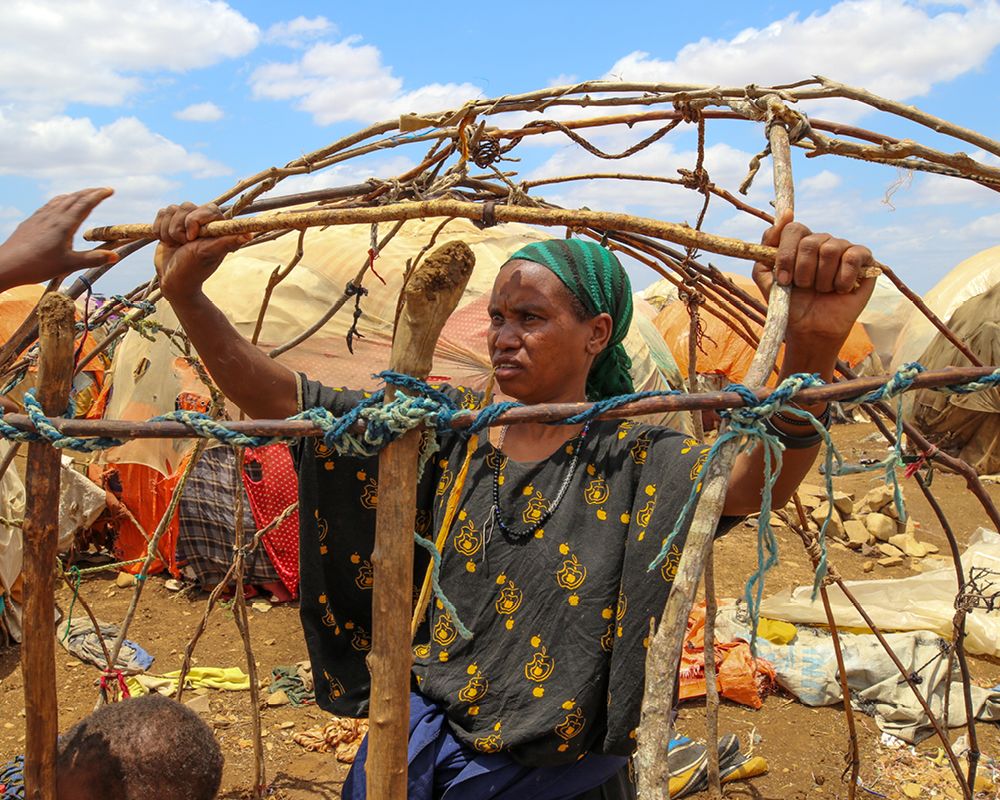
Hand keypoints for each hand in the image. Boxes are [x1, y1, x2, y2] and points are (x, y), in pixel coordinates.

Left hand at [0, 188, 119, 290]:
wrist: (7, 264)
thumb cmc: (38, 265)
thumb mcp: (70, 264)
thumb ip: (93, 259)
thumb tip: (115, 256)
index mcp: (64, 224)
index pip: (85, 204)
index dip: (99, 196)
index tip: (110, 190)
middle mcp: (53, 216)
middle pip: (74, 198)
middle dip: (90, 192)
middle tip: (102, 190)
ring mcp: (41, 217)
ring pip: (61, 199)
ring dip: (75, 195)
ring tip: (84, 195)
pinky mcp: (32, 221)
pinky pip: (50, 205)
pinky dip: (61, 200)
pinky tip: (59, 205)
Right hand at [153, 202, 249, 302]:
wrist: (173, 281)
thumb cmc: (194, 269)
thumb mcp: (210, 254)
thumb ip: (227, 241)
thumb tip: (250, 234)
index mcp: (216, 226)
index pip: (208, 208)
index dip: (195, 220)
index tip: (191, 239)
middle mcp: (202, 221)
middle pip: (186, 206)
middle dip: (179, 229)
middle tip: (185, 245)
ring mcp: (185, 221)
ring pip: (171, 209)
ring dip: (169, 231)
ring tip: (176, 246)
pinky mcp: (169, 223)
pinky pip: (161, 214)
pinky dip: (159, 229)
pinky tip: (167, 242)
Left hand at [752, 211, 874, 353]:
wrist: (810, 329)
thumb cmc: (789, 303)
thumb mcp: (766, 277)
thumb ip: (765, 248)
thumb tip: (785, 216)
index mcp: (799, 242)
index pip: (792, 229)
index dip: (786, 255)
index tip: (784, 279)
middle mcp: (822, 241)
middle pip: (810, 242)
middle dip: (803, 272)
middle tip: (804, 287)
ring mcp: (843, 248)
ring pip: (831, 249)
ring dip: (822, 279)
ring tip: (822, 290)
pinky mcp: (864, 260)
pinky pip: (853, 257)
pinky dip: (843, 279)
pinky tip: (840, 290)